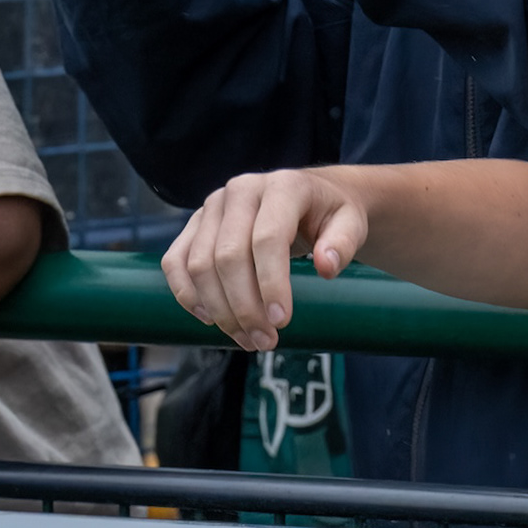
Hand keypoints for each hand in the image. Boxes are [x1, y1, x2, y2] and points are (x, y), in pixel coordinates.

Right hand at [162, 167, 368, 352]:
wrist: (312, 196)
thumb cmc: (332, 213)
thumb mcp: (351, 223)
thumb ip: (343, 243)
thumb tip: (326, 267)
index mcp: (283, 186)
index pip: (268, 238)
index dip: (271, 283)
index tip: (280, 321)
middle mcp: (241, 190)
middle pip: (228, 256)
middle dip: (243, 306)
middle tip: (265, 341)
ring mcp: (213, 206)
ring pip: (199, 263)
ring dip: (218, 309)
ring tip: (246, 338)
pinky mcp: (195, 223)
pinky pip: (175, 261)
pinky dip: (186, 293)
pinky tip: (209, 318)